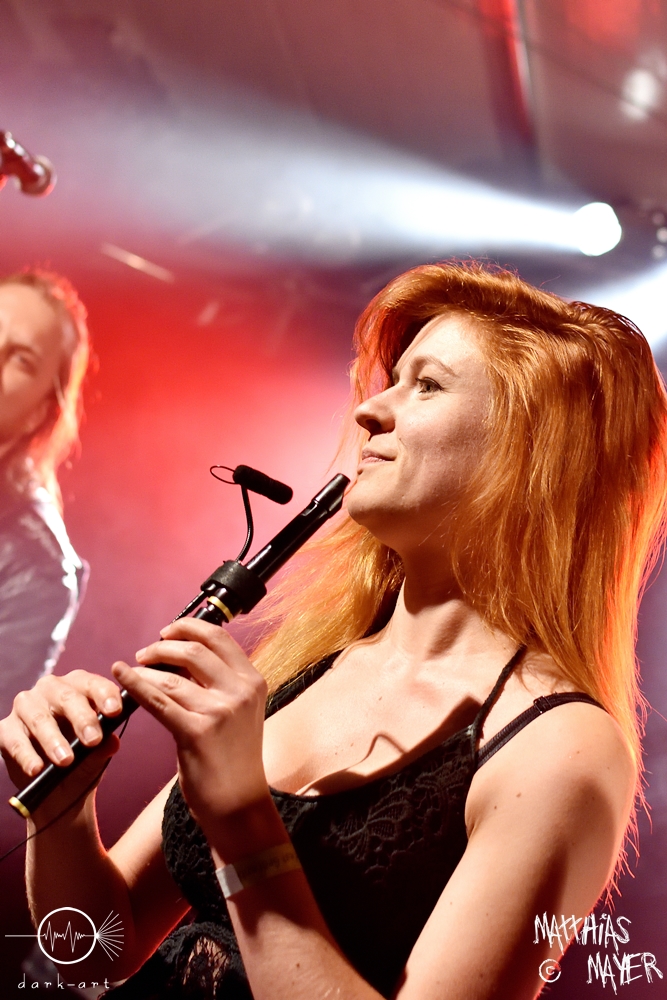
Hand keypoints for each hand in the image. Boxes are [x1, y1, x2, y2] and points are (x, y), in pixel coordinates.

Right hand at [0, 670, 122, 811]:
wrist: (59, 795)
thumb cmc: (83, 763)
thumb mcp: (97, 756)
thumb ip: (104, 746)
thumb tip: (112, 741)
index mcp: (79, 687)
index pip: (93, 684)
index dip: (105, 695)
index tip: (114, 711)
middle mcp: (51, 690)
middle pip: (67, 697)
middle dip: (82, 718)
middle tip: (93, 740)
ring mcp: (26, 707)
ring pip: (40, 719)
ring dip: (53, 740)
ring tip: (66, 761)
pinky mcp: (6, 729)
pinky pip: (15, 740)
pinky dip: (26, 755)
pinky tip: (36, 769)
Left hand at [111, 619, 268, 832]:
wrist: (239, 803)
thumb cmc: (233, 757)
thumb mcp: (238, 711)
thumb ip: (218, 682)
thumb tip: (181, 654)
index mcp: (252, 681)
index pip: (219, 637)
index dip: (189, 627)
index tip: (167, 631)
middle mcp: (240, 691)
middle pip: (194, 650)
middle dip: (163, 646)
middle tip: (145, 653)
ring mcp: (220, 711)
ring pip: (171, 677)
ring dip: (146, 669)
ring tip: (133, 671)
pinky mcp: (196, 732)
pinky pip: (157, 700)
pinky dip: (134, 684)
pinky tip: (120, 674)